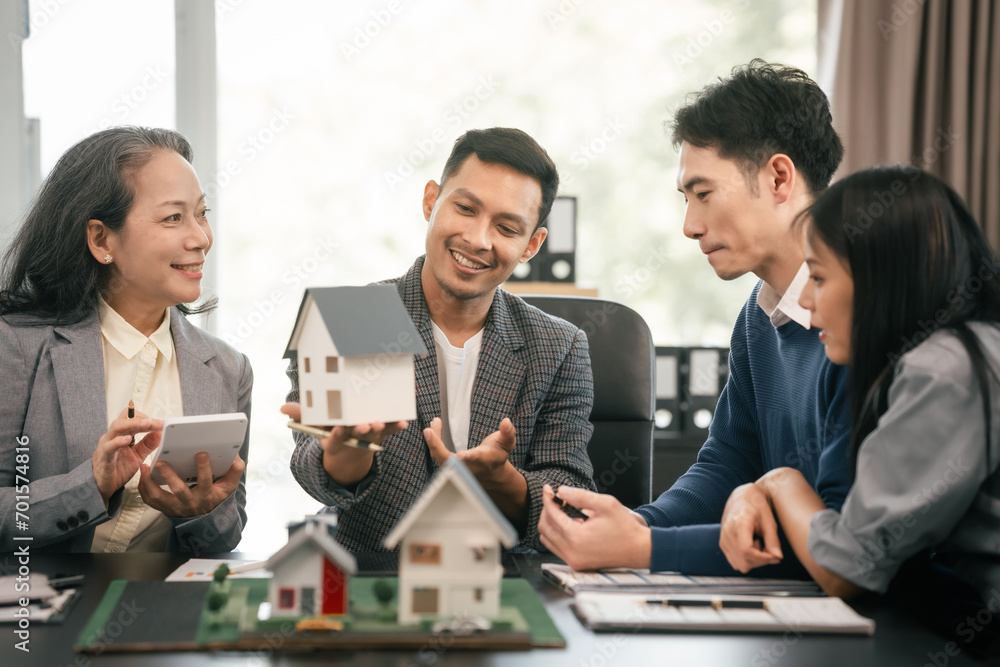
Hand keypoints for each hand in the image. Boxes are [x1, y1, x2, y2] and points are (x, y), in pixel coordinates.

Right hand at [91, 408, 162, 502]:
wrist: (103, 486)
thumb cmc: (117, 468)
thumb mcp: (138, 455)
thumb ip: (148, 444)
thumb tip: (160, 433)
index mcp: (122, 434)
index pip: (132, 418)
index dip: (147, 418)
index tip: (161, 423)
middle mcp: (113, 436)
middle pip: (125, 419)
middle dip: (142, 418)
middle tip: (157, 422)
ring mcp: (106, 445)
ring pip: (116, 427)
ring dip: (133, 424)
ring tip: (147, 424)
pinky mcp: (103, 457)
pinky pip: (109, 446)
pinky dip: (118, 441)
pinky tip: (128, 440)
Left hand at [138, 453, 244, 517]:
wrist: (204, 518)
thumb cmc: (215, 497)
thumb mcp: (229, 486)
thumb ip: (235, 471)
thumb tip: (235, 456)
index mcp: (206, 494)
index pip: (205, 481)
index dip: (204, 468)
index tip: (201, 453)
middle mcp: (190, 502)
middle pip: (178, 490)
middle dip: (169, 475)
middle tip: (160, 461)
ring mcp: (175, 507)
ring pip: (159, 496)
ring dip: (149, 482)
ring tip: (145, 467)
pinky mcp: (164, 509)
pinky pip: (150, 500)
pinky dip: (144, 488)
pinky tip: (143, 475)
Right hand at [280, 402, 406, 485]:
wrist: (349, 453)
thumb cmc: (329, 430)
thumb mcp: (315, 425)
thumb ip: (302, 415)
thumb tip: (282, 409)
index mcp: (335, 438)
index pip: (335, 437)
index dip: (336, 434)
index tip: (338, 429)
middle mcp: (352, 438)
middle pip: (357, 434)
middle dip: (362, 430)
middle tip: (365, 425)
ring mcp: (368, 437)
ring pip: (375, 433)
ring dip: (380, 428)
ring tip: (382, 422)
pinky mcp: (381, 434)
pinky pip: (390, 430)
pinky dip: (396, 426)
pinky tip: (404, 421)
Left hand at [424, 417, 516, 485]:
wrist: (490, 474)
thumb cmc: (496, 455)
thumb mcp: (506, 444)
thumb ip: (507, 433)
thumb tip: (506, 422)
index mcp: (484, 460)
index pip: (476, 460)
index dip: (469, 458)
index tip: (462, 455)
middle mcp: (468, 467)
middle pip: (449, 462)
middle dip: (437, 448)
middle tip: (429, 431)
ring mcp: (456, 468)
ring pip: (440, 458)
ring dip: (433, 442)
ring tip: (433, 424)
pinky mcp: (448, 466)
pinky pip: (437, 455)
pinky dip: (433, 442)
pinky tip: (431, 429)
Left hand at [537, 484, 650, 570]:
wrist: (639, 550)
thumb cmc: (626, 528)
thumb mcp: (605, 504)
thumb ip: (580, 496)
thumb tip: (560, 491)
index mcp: (577, 537)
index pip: (552, 514)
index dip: (548, 499)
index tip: (548, 489)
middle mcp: (571, 552)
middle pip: (544, 528)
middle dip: (547, 510)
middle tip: (555, 499)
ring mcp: (573, 561)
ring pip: (547, 540)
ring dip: (551, 523)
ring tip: (565, 512)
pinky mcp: (576, 564)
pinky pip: (557, 548)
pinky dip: (559, 535)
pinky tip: (573, 525)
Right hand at [719, 481, 782, 572]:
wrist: (742, 496)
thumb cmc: (756, 505)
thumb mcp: (768, 520)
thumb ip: (773, 540)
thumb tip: (777, 557)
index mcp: (738, 524)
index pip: (747, 551)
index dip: (763, 558)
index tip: (775, 556)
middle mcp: (727, 533)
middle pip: (744, 562)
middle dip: (760, 561)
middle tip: (768, 548)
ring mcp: (723, 539)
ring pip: (739, 565)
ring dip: (753, 561)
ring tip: (758, 544)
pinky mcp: (723, 544)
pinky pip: (735, 562)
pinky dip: (746, 559)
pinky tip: (751, 545)